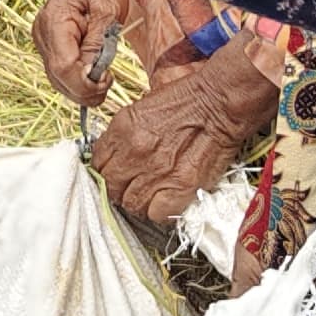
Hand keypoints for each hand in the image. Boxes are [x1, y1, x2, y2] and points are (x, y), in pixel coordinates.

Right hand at [35, 0, 131, 106]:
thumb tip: (92, 76)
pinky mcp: (49, 45)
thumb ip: (98, 45)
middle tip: (109, 83)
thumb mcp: (108, 13)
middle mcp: (42, 34)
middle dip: (84, 90)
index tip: (107, 79)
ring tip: (104, 79)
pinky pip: (59, 72)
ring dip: (81, 88)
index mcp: (54, 22)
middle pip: (57, 77)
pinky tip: (93, 75)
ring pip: (57, 79)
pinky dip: (76, 80)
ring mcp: (42, 41)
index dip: (84, 83)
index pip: (63, 66)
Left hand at [91, 49, 282, 224]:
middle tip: (130, 186)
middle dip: (118, 189)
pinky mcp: (181, 187)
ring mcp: (157, 172)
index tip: (114, 173)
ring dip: (138, 202)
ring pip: (132, 204)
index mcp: (122, 129)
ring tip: (149, 194)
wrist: (218, 103)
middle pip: (111, 187)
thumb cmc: (185, 101)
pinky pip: (157, 213)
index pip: (97, 163)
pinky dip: (159, 211)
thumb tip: (114, 155)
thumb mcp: (142, 108)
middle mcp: (135, 152)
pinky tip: (165, 200)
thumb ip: (123, 134)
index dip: (106, 170)